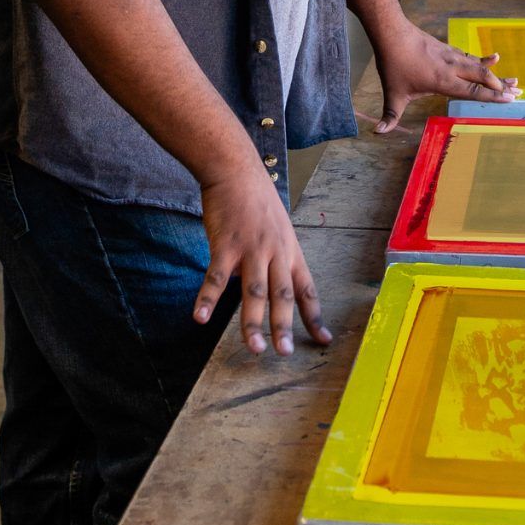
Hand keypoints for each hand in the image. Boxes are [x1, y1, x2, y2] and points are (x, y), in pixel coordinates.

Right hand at [194, 166, 329, 356]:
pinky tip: (200, 317)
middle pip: (282, 295)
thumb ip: (277, 259)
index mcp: (291, 252)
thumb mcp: (279, 229)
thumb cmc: (257, 200)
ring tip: (254, 348)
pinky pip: (217, 277)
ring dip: (253, 323)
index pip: (307, 290)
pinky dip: (208, 298)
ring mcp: (251, 249)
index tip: (324, 340)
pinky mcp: (225, 245)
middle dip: (284, 327)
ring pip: (254, 292)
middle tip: (285, 353)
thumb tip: (270, 286)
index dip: (315, 316)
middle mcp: (275, 253)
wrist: (236, 170)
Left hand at [372, 20, 519, 133]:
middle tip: (519, 93)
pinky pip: (470, 57)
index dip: (493, 96)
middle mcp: (452, 68)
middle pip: (484, 77)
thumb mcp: (392, 94)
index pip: (474, 91)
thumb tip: (377, 133)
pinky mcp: (448, 49)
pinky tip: (492, 60)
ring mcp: (452, 56)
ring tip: (514, 79)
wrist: (392, 33)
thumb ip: (390, 116)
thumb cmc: (394, 65)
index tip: (510, 99)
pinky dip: (483, 61)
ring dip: (497, 74)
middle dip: (502, 86)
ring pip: (480, 66)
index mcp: (443, 81)